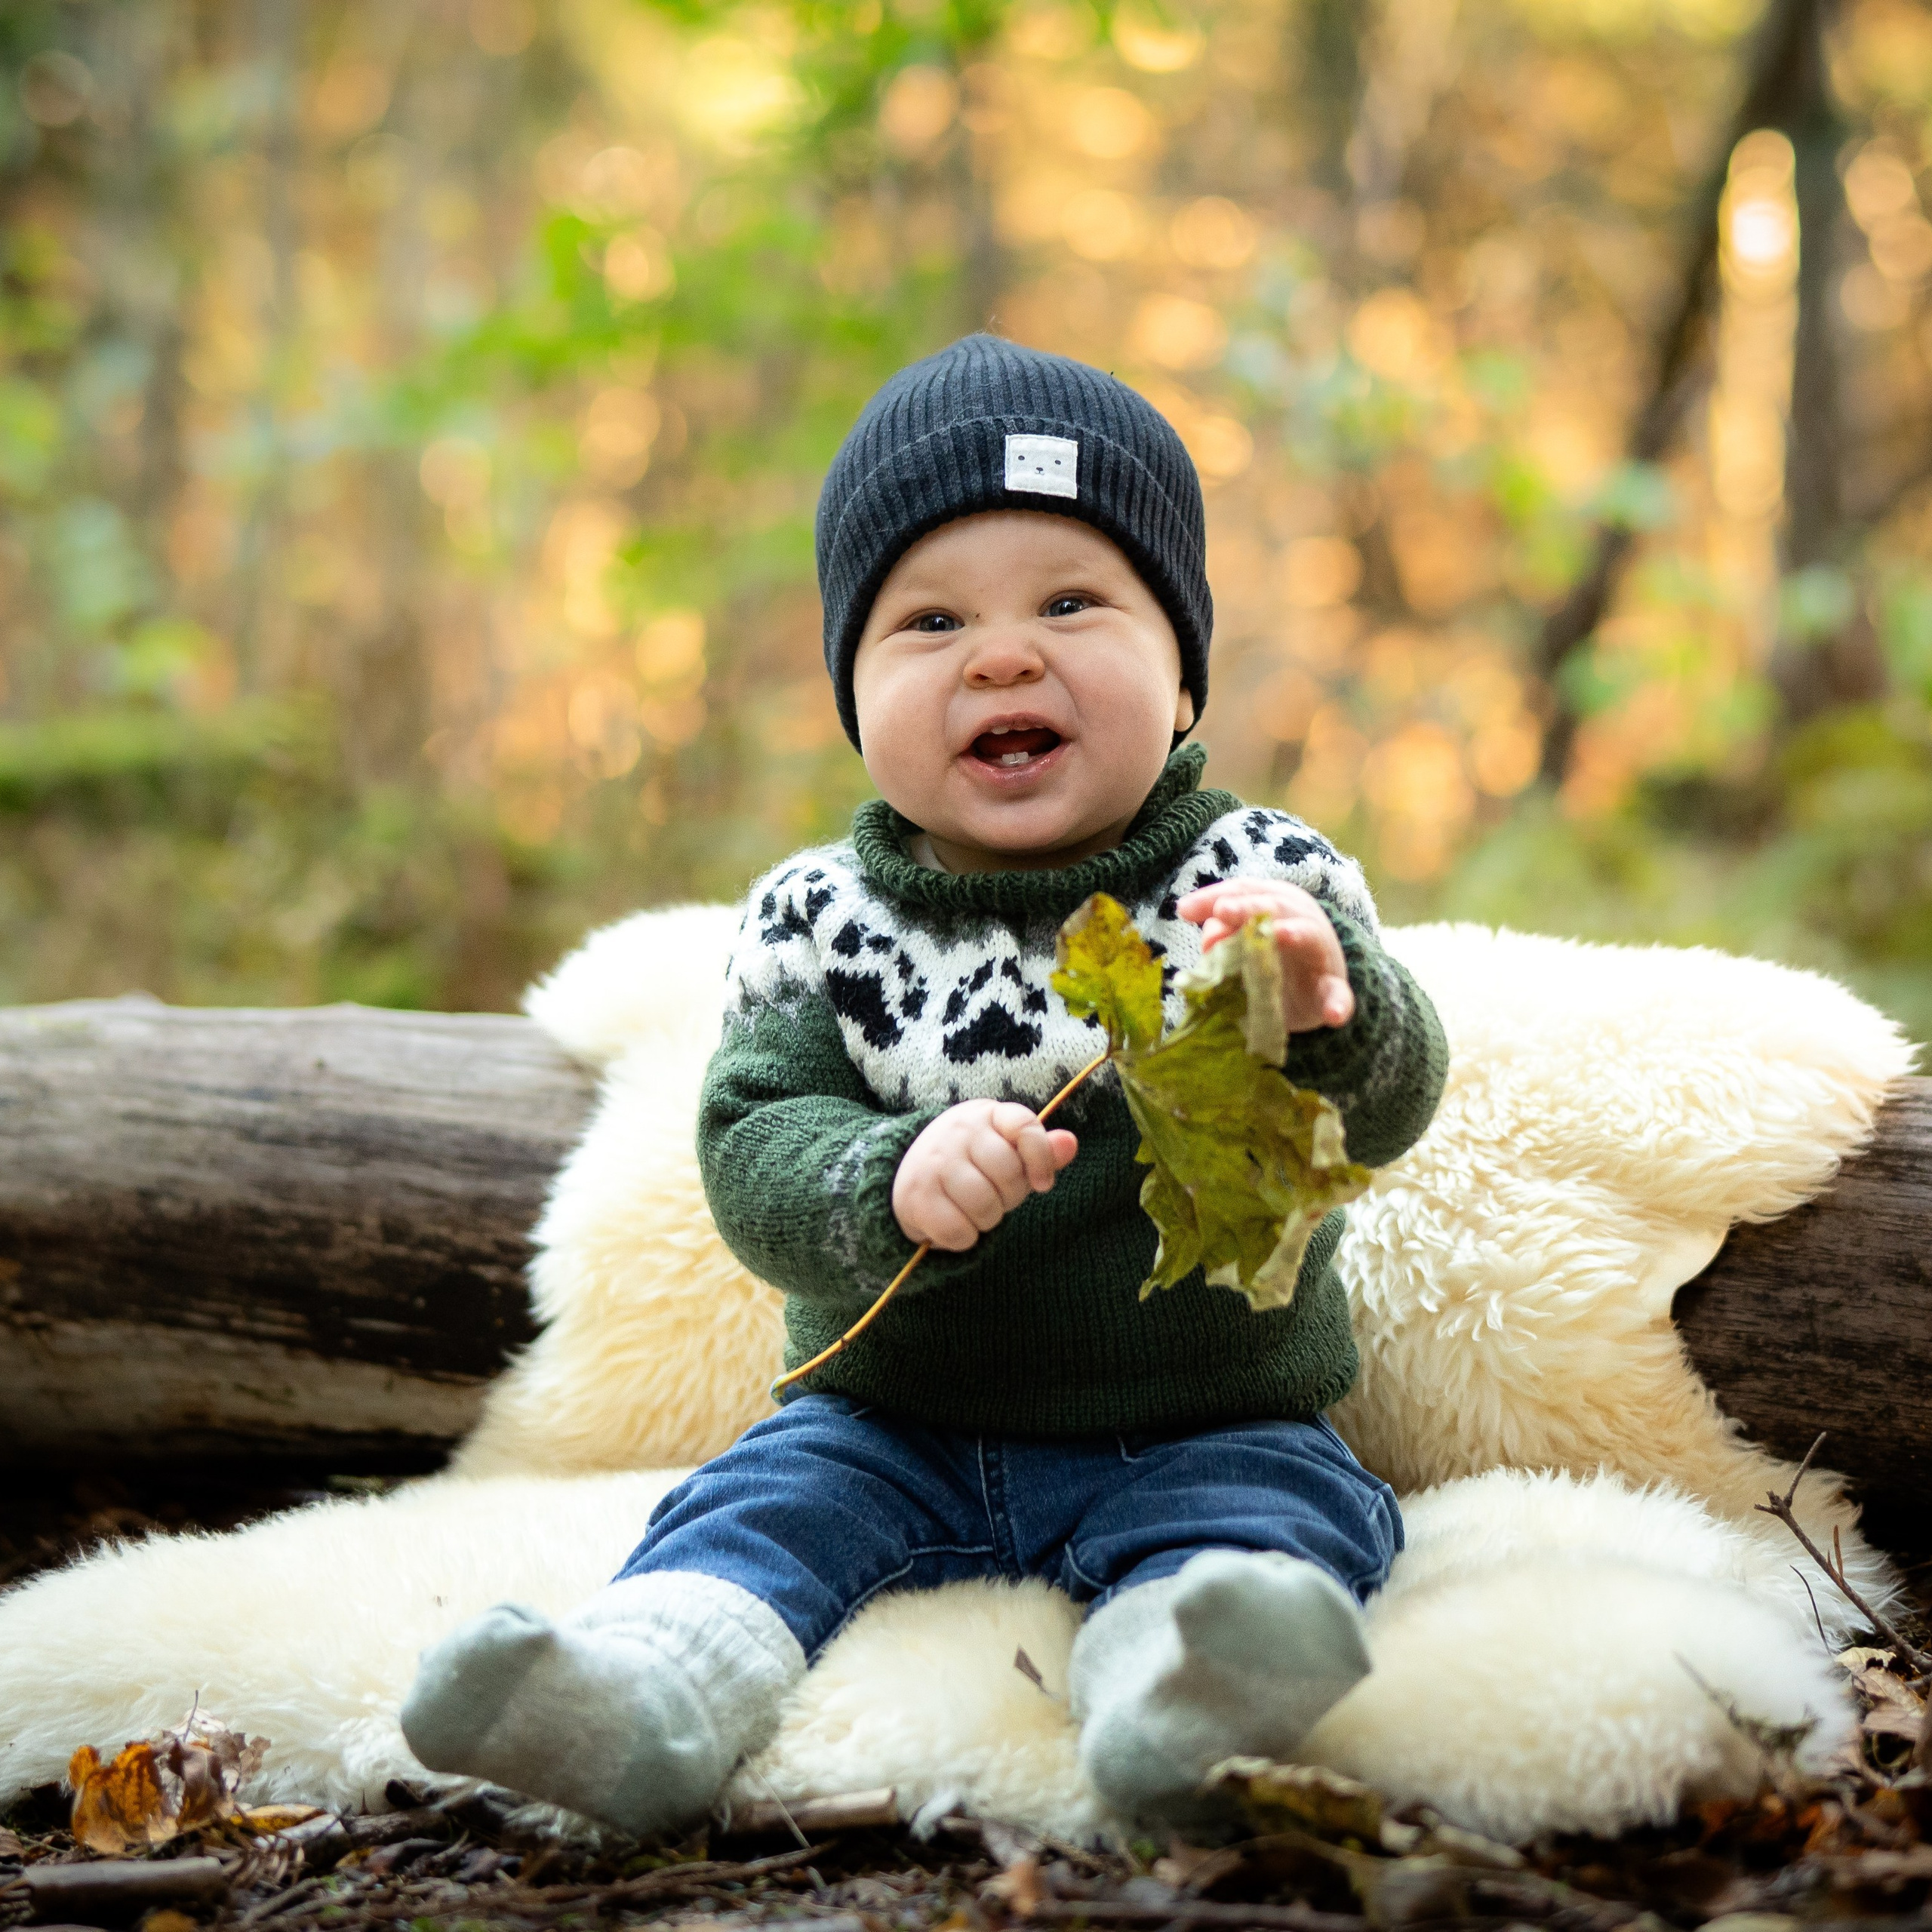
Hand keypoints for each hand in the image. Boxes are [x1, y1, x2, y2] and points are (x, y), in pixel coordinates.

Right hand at [892, 1099, 1077, 1250]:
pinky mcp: (916, 1195)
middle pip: (1008, 1172)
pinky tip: (956, 1224)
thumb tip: (1070, 1143)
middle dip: (1010, 1196)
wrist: (913, 1179)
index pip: (1025, 1126)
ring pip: (984, 1206)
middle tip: (996, 1196)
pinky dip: (964, 1238)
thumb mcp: (1009, 1153)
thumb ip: (1042, 1151)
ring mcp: (933, 1161)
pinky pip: (959, 1231)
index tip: (1044, 1185)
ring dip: (988, 1220)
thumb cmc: (975, 1166)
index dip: (1042, 1159)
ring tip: (976, 1210)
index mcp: (986, 1113)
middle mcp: (957, 1130)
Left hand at [1176, 879, 1354, 1031]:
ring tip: (1280, 935)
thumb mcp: (1242, 946)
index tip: (1184, 910)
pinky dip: (1339, 1003)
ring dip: (1295, 934)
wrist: (1315, 991)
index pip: (1244, 891)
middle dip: (1249, 907)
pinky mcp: (1332, 988)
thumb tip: (1207, 934)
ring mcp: (1319, 953)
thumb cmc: (1271, 959)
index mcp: (1275, 903)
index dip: (1214, 896)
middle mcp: (1300, 920)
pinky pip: (1338, 994)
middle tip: (1224, 910)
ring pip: (1310, 938)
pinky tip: (1334, 1015)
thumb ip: (1223, 937)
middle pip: (1275, 905)